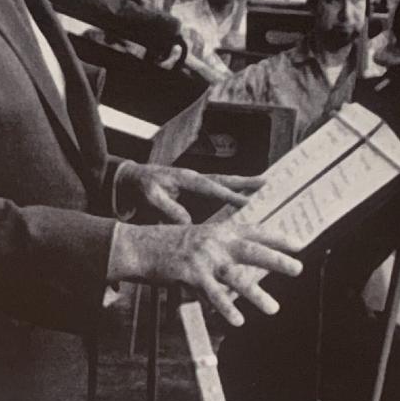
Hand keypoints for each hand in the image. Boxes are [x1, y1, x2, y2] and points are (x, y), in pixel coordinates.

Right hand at [109, 219, 302, 325]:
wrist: (140, 245)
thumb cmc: (170, 243)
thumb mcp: (199, 236)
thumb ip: (221, 245)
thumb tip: (242, 257)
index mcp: (219, 230)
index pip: (255, 231)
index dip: (277, 237)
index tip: (299, 244)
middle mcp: (215, 241)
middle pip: (252, 251)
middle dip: (277, 260)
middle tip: (298, 268)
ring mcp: (203, 258)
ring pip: (236, 278)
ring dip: (256, 295)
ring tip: (274, 308)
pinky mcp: (190, 274)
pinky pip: (213, 295)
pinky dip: (226, 308)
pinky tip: (239, 319)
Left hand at [116, 161, 261, 223]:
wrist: (132, 180)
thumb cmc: (142, 187)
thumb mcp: (151, 197)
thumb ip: (168, 209)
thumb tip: (187, 222)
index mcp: (186, 179)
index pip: (211, 188)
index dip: (229, 195)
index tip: (246, 202)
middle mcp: (195, 178)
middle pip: (224, 180)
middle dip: (245, 182)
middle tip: (266, 183)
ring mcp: (197, 182)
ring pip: (224, 183)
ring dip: (243, 185)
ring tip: (264, 187)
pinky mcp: (197, 190)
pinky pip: (219, 191)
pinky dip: (233, 192)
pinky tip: (245, 200)